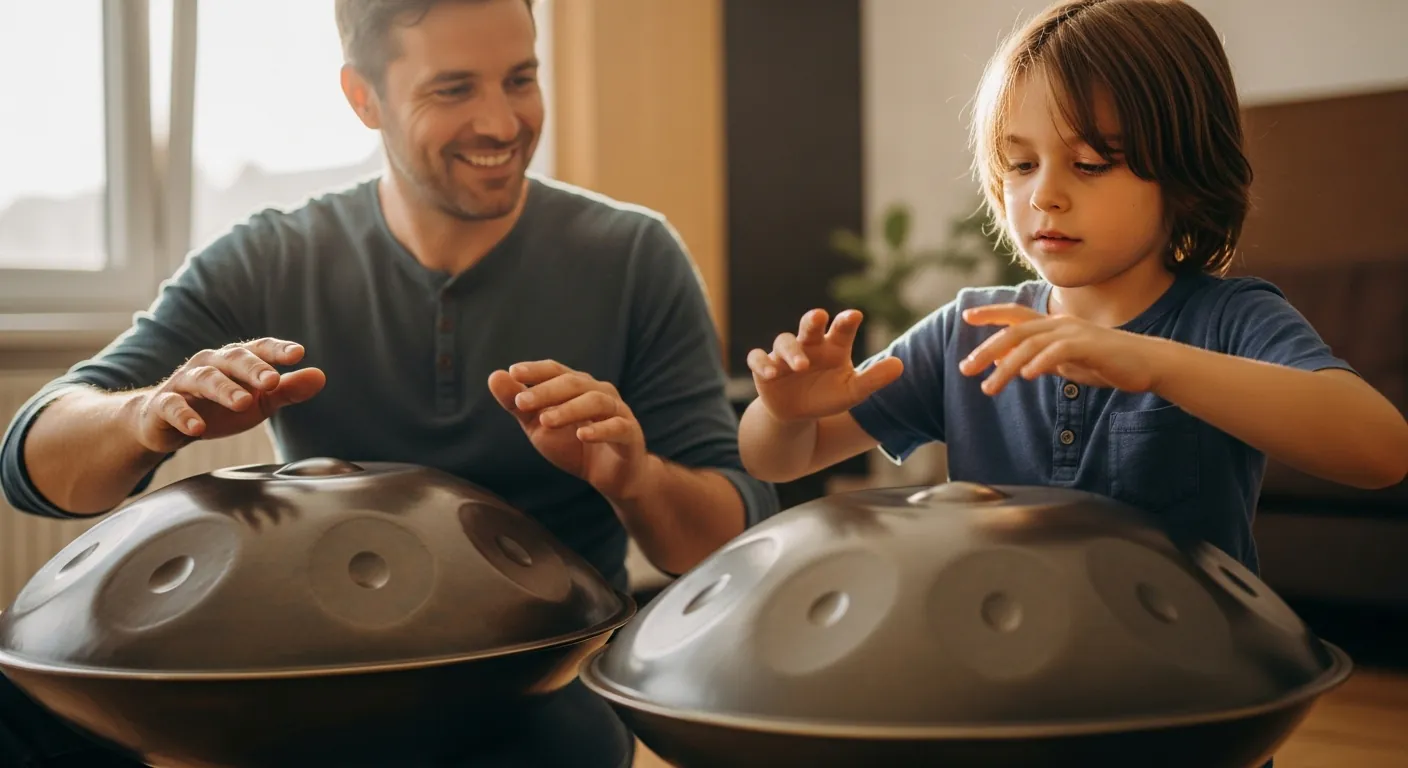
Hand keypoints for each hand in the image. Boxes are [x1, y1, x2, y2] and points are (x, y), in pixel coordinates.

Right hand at [130, 338, 325, 453]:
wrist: (166, 422)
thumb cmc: (220, 406)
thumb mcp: (259, 400)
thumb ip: (287, 390)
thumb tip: (320, 376)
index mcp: (235, 361)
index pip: (259, 348)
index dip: (277, 350)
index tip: (298, 354)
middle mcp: (210, 364)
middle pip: (232, 359)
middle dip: (253, 368)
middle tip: (273, 380)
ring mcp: (184, 383)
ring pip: (204, 379)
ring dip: (223, 389)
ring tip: (243, 402)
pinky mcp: (163, 405)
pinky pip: (172, 406)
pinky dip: (184, 415)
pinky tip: (198, 428)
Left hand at [487, 361, 650, 499]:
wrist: (610, 476)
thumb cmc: (574, 445)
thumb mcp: (539, 426)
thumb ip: (519, 404)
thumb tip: (495, 376)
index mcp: (578, 386)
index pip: (556, 371)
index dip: (536, 370)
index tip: (514, 371)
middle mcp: (600, 392)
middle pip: (573, 383)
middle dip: (546, 391)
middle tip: (522, 402)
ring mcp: (618, 411)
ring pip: (595, 402)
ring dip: (569, 409)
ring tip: (546, 421)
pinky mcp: (630, 434)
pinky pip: (617, 427)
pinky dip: (600, 430)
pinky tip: (582, 436)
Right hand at [746, 309, 903, 422]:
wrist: (798, 415)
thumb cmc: (828, 395)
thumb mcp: (853, 391)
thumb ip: (874, 378)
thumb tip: (900, 365)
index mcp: (833, 346)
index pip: (841, 329)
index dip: (846, 322)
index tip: (854, 316)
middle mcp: (809, 345)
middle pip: (809, 325)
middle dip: (813, 319)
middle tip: (819, 316)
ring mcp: (784, 355)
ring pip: (784, 342)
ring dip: (791, 351)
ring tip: (801, 366)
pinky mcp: (765, 368)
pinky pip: (758, 359)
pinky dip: (762, 364)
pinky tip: (771, 374)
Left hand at [958, 304, 1162, 394]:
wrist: (1146, 364)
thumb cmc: (1105, 364)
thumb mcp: (1064, 363)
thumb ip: (1037, 360)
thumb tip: (1005, 363)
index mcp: (1053, 325)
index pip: (1015, 314)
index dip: (991, 313)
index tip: (966, 317)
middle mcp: (1060, 324)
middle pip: (1015, 331)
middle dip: (986, 350)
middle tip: (965, 369)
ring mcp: (1074, 333)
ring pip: (1031, 345)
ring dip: (1006, 367)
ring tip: (989, 388)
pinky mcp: (1089, 346)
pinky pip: (1059, 352)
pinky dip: (1040, 362)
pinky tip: (1026, 376)